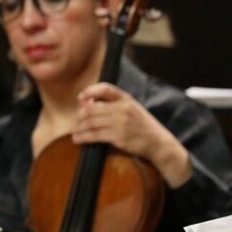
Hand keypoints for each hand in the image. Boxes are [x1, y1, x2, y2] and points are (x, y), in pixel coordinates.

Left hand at [73, 82, 191, 187]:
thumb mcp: (132, 109)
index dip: (90, 91)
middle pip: (92, 108)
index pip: (106, 88)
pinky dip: (82, 137)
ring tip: (74, 132)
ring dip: (79, 128)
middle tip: (76, 121)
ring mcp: (120, 123)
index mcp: (126, 99)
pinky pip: (94, 135)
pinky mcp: (118, 136)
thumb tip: (87, 103)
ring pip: (91, 122)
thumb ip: (114, 105)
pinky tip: (77, 139)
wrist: (157, 142)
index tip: (81, 98)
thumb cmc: (142, 126)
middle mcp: (122, 109)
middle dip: (80, 115)